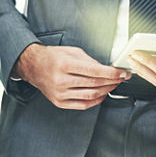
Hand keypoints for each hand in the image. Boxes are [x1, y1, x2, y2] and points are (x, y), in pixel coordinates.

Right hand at [13, 44, 129, 108]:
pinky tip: (102, 94)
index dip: (112, 73)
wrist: (33, 66)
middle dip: (112, 81)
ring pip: (91, 95)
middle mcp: (61, 80)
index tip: (122, 73)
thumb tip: (106, 69)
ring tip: (113, 85)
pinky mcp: (59, 102)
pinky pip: (83, 105)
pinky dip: (96, 101)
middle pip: (94, 84)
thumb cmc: (52, 57)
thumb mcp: (71, 51)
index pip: (94, 71)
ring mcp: (60, 93)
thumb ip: (90, 61)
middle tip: (121, 78)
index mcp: (64, 65)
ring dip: (106, 91)